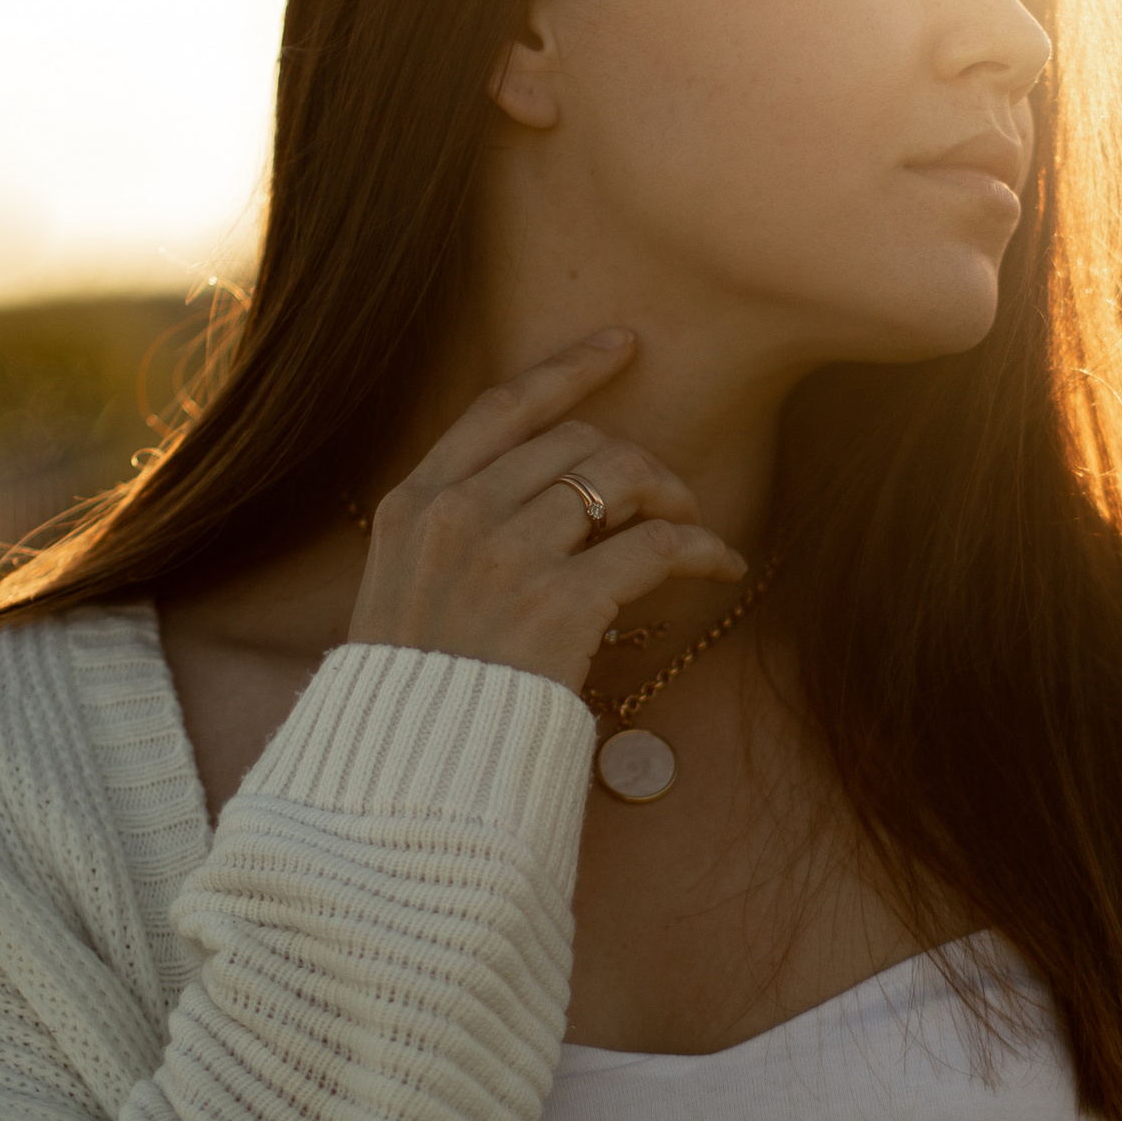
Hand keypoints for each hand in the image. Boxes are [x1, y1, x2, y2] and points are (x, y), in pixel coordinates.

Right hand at [345, 334, 746, 696]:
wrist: (409, 775)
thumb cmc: (413, 696)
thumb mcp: (401, 592)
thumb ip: (449, 533)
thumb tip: (530, 494)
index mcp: (414, 504)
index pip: (502, 407)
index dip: (569, 368)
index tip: (622, 346)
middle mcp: (458, 515)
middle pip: (577, 441)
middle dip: (634, 459)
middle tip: (664, 495)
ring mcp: (508, 557)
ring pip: (622, 476)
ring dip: (671, 493)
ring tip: (690, 523)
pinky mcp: (561, 605)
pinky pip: (658, 545)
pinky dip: (702, 547)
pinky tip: (720, 565)